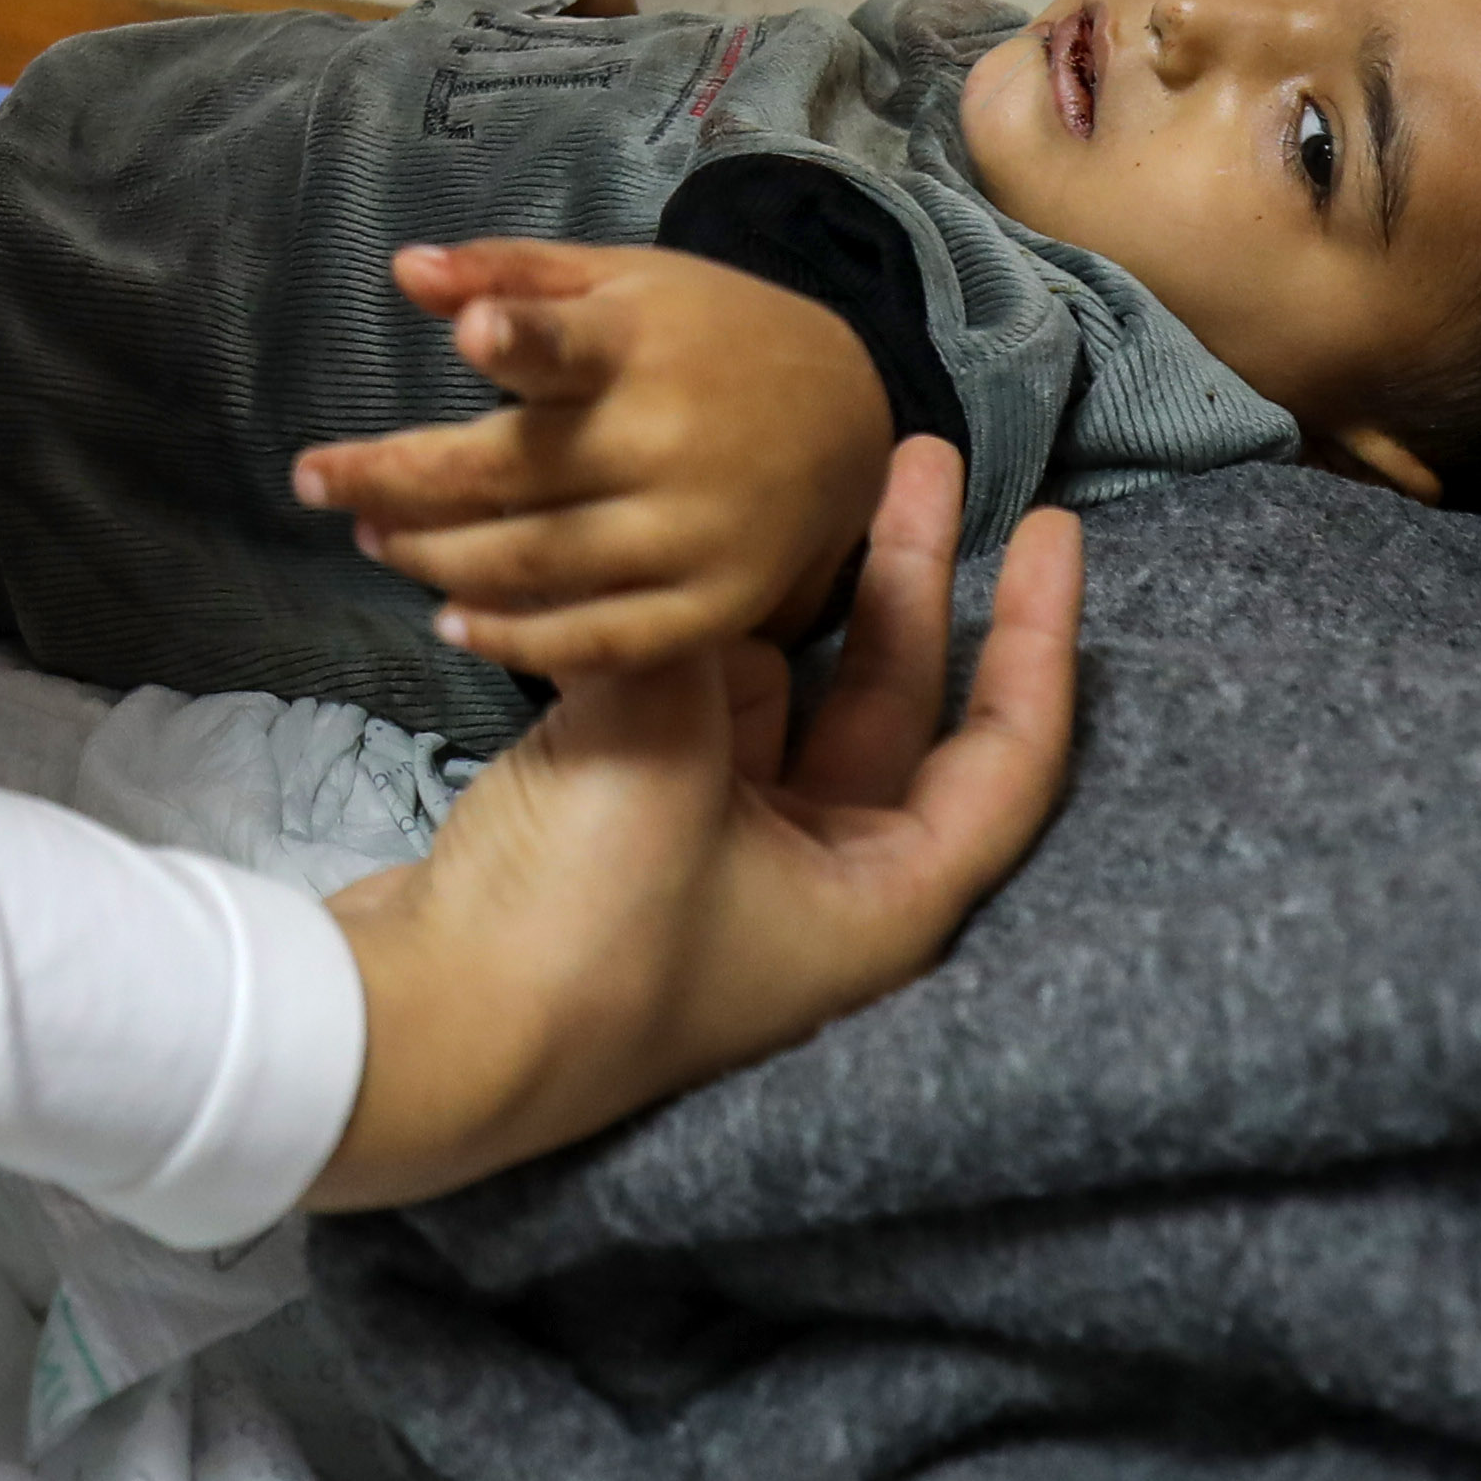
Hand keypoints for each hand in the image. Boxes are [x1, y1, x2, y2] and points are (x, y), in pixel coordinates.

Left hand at [294, 239, 901, 676]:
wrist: (847, 420)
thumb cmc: (710, 335)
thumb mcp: (623, 280)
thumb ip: (514, 275)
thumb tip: (405, 271)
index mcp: (647, 347)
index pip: (575, 345)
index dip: (524, 339)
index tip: (472, 334)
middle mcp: (671, 444)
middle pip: (511, 474)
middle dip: (395, 480)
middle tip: (314, 478)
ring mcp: (692, 537)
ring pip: (535, 563)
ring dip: (433, 556)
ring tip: (370, 534)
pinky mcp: (711, 608)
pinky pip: (599, 639)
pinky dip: (517, 640)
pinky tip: (450, 622)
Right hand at [311, 452, 1078, 1207]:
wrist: (425, 1028)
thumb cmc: (589, 925)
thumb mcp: (667, 753)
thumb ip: (700, 633)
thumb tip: (690, 544)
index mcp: (885, 897)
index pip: (1011, 752)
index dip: (1039, 633)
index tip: (1054, 522)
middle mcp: (823, 878)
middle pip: (896, 703)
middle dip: (907, 575)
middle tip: (918, 453)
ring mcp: (724, 852)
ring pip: (788, 690)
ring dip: (788, 591)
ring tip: (785, 474)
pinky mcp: (634, 829)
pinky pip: (693, 706)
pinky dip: (692, 633)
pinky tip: (677, 545)